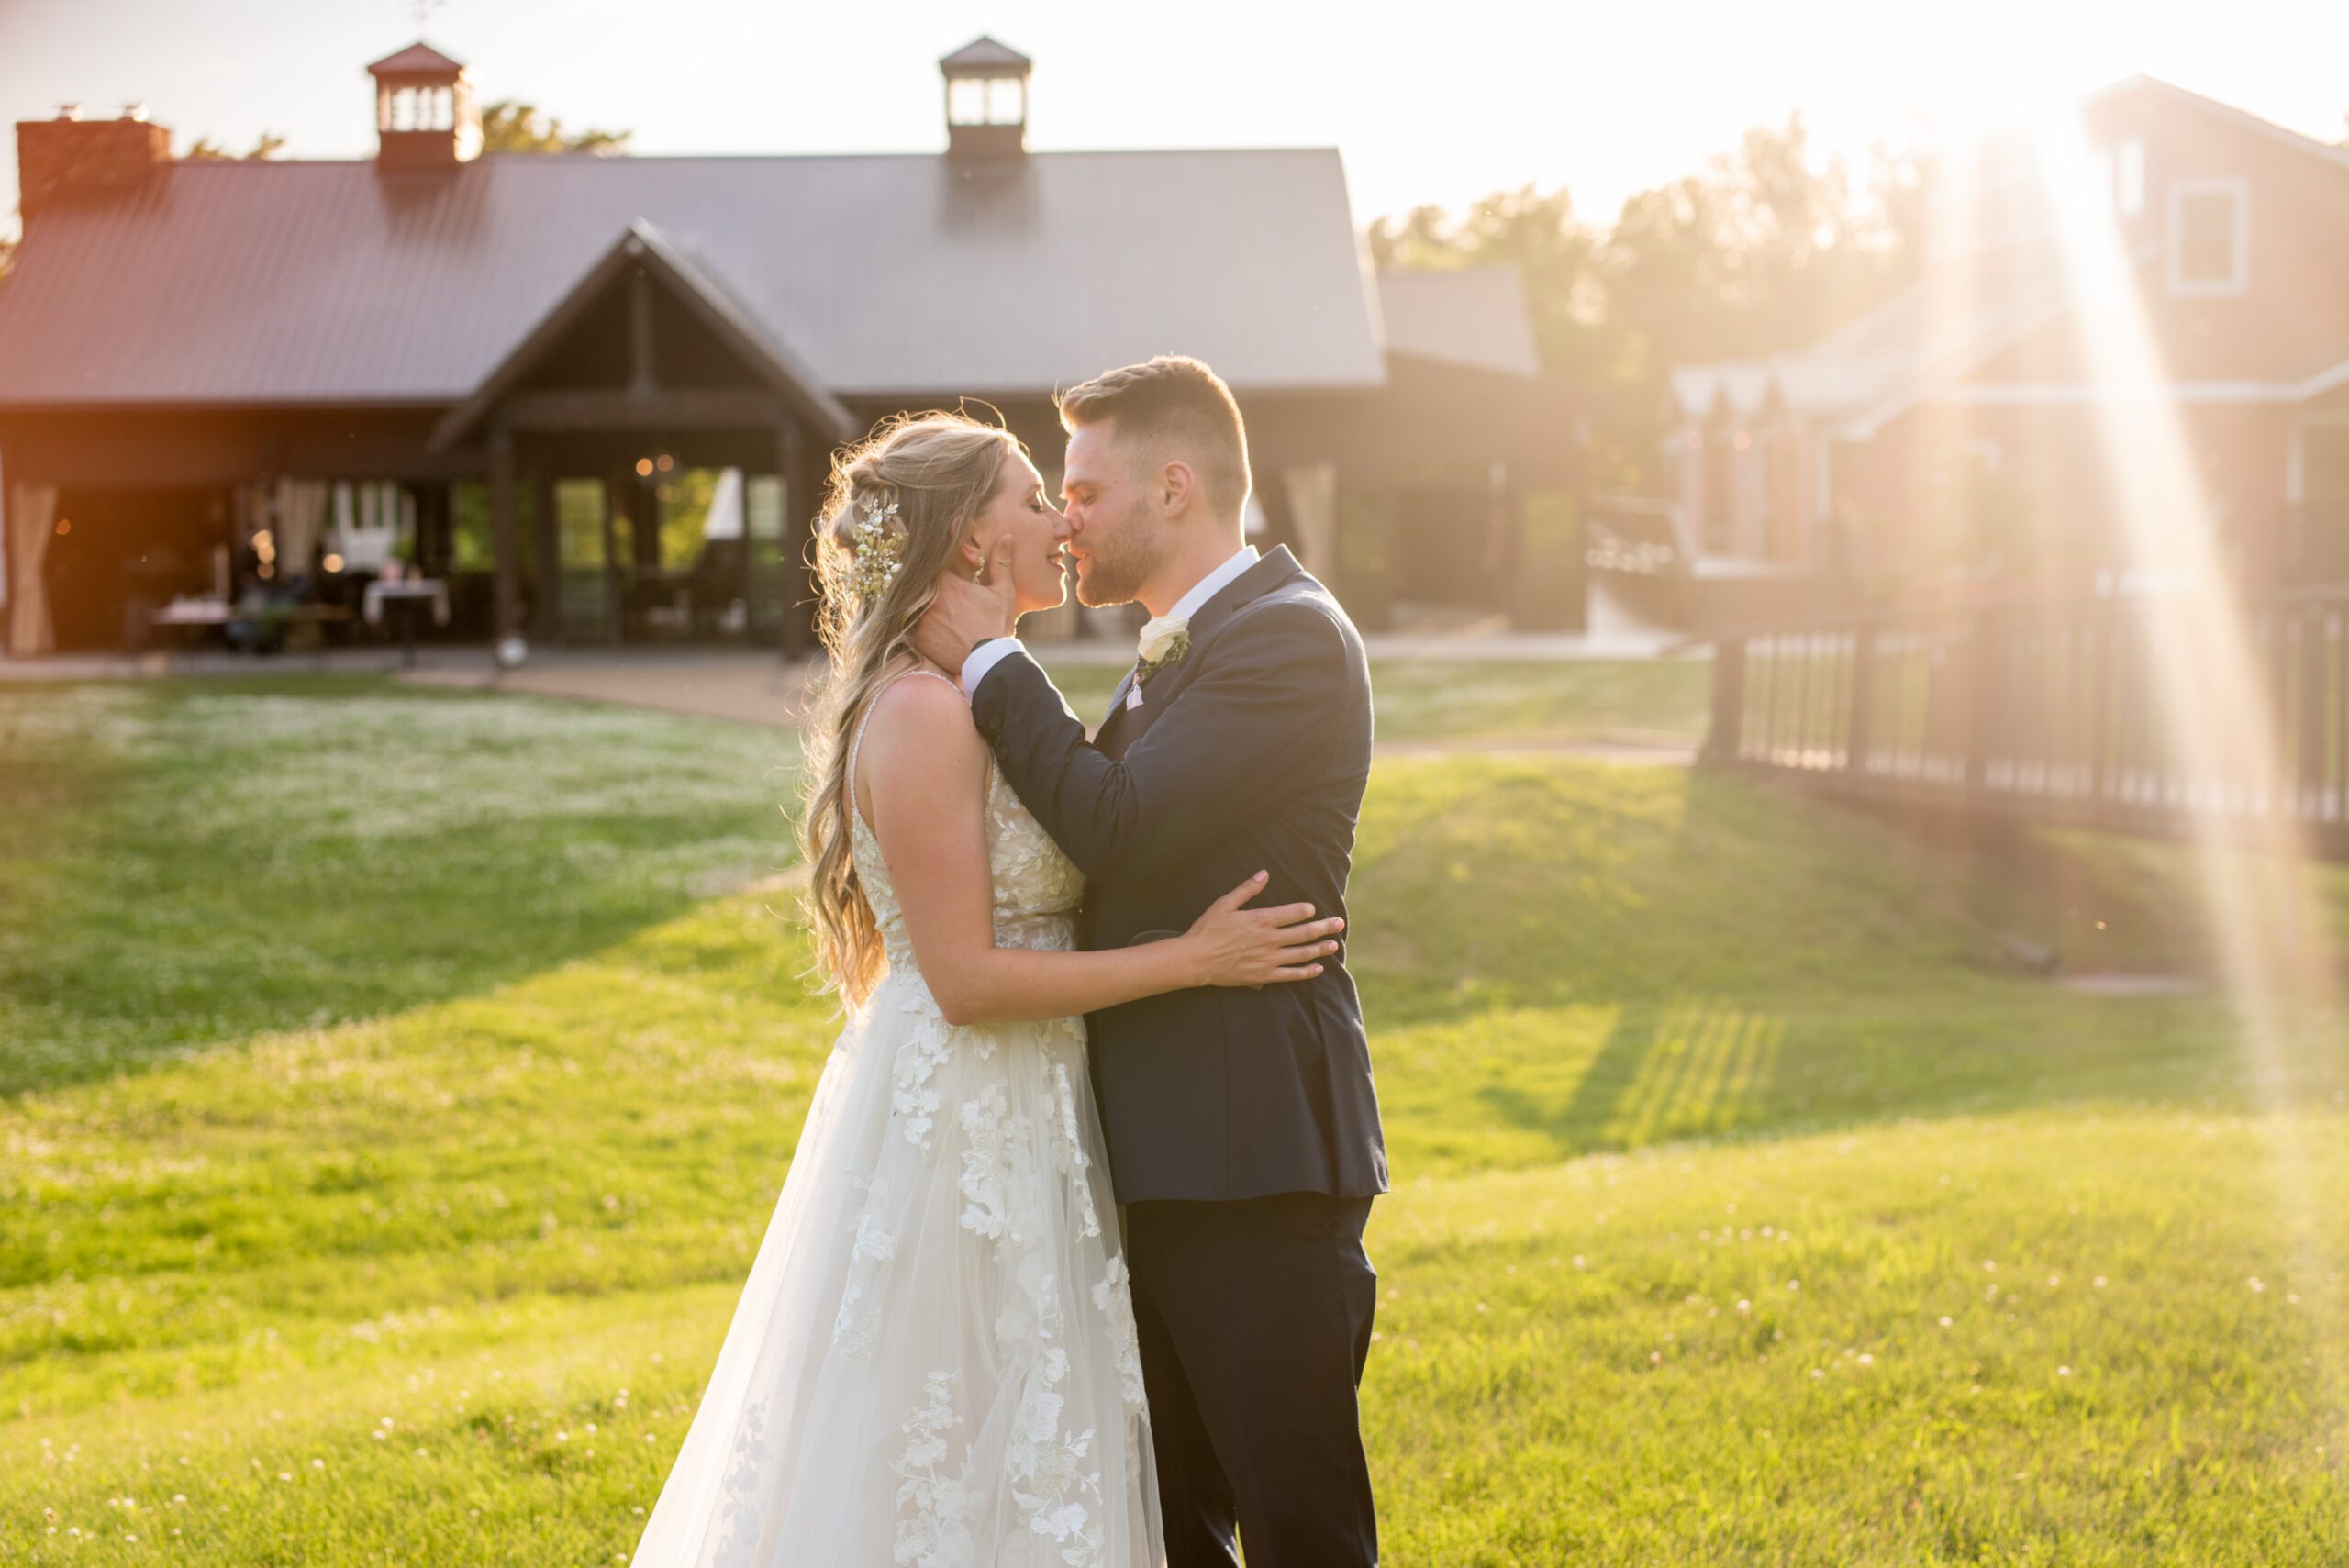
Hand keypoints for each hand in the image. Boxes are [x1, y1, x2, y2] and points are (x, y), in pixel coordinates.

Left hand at [911, 535, 1019, 674]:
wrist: (988, 662)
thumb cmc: (997, 625)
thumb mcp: (1003, 592)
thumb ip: (1000, 562)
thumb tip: (1006, 537)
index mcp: (948, 582)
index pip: (934, 563)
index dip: (938, 564)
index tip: (943, 567)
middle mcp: (930, 598)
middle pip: (921, 583)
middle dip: (928, 584)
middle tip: (938, 592)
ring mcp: (921, 619)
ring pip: (914, 604)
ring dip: (921, 604)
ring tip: (936, 611)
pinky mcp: (918, 638)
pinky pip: (911, 626)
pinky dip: (918, 625)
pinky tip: (931, 628)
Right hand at [1182, 871, 1343, 988]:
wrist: (1196, 959)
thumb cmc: (1208, 929)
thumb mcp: (1225, 903)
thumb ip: (1247, 889)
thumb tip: (1265, 874)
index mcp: (1262, 919)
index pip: (1294, 913)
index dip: (1306, 910)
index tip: (1313, 909)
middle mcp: (1270, 940)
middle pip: (1304, 933)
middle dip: (1324, 927)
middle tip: (1340, 924)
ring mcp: (1269, 959)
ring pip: (1302, 954)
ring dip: (1320, 949)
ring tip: (1334, 944)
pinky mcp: (1264, 976)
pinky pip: (1291, 975)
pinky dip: (1306, 972)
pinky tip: (1318, 968)